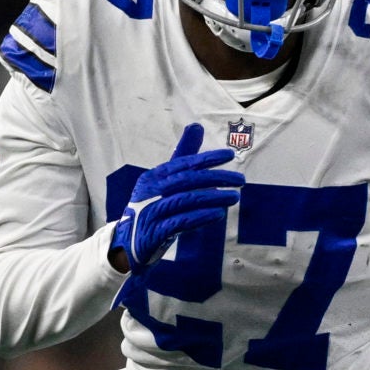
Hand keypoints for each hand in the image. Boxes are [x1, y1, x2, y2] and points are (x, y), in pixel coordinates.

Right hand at [110, 125, 242, 272]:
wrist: (129, 243)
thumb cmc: (153, 208)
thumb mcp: (165, 181)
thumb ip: (182, 156)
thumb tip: (197, 126)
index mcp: (153, 177)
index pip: (182, 163)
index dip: (206, 159)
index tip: (230, 155)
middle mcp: (150, 191)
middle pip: (186, 180)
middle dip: (215, 178)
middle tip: (240, 180)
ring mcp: (151, 211)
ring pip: (185, 200)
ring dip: (213, 198)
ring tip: (234, 197)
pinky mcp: (155, 232)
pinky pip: (180, 222)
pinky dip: (201, 217)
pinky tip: (218, 214)